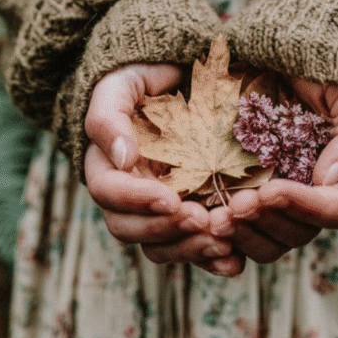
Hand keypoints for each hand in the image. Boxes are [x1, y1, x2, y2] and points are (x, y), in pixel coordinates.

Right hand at [84, 63, 244, 275]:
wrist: (174, 77)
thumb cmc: (141, 75)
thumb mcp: (121, 85)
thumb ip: (110, 118)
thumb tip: (122, 157)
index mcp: (104, 165)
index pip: (109, 193)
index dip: (137, 200)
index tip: (172, 199)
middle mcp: (126, 195)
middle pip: (130, 229)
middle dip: (166, 230)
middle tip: (203, 221)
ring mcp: (155, 209)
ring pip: (160, 246)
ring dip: (189, 250)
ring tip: (223, 243)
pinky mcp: (185, 215)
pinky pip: (190, 247)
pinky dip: (209, 259)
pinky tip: (233, 261)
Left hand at [221, 81, 337, 262]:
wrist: (287, 76)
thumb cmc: (324, 84)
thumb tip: (328, 178)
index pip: (337, 211)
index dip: (304, 207)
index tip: (270, 190)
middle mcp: (316, 206)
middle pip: (299, 234)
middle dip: (265, 221)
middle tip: (232, 206)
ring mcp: (283, 212)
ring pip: (270, 245)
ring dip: (242, 235)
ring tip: (215, 220)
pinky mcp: (253, 211)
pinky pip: (243, 239)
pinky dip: (226, 237)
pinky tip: (205, 224)